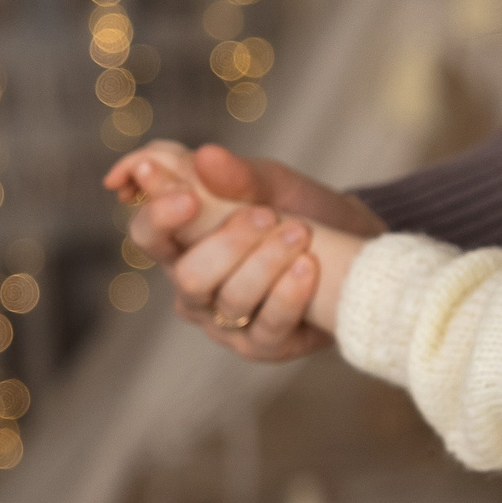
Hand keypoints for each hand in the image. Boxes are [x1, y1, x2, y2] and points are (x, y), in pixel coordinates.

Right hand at [102, 143, 382, 361]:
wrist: (355, 252)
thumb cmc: (299, 214)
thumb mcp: (273, 184)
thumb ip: (237, 174)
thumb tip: (202, 156)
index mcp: (181, 244)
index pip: (147, 234)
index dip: (159, 215)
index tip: (190, 196)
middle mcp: (193, 288)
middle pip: (187, 275)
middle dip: (230, 242)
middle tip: (267, 214)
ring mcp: (224, 322)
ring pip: (231, 299)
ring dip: (269, 261)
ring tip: (300, 233)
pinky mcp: (261, 346)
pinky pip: (268, 324)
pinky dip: (290, 292)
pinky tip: (308, 267)